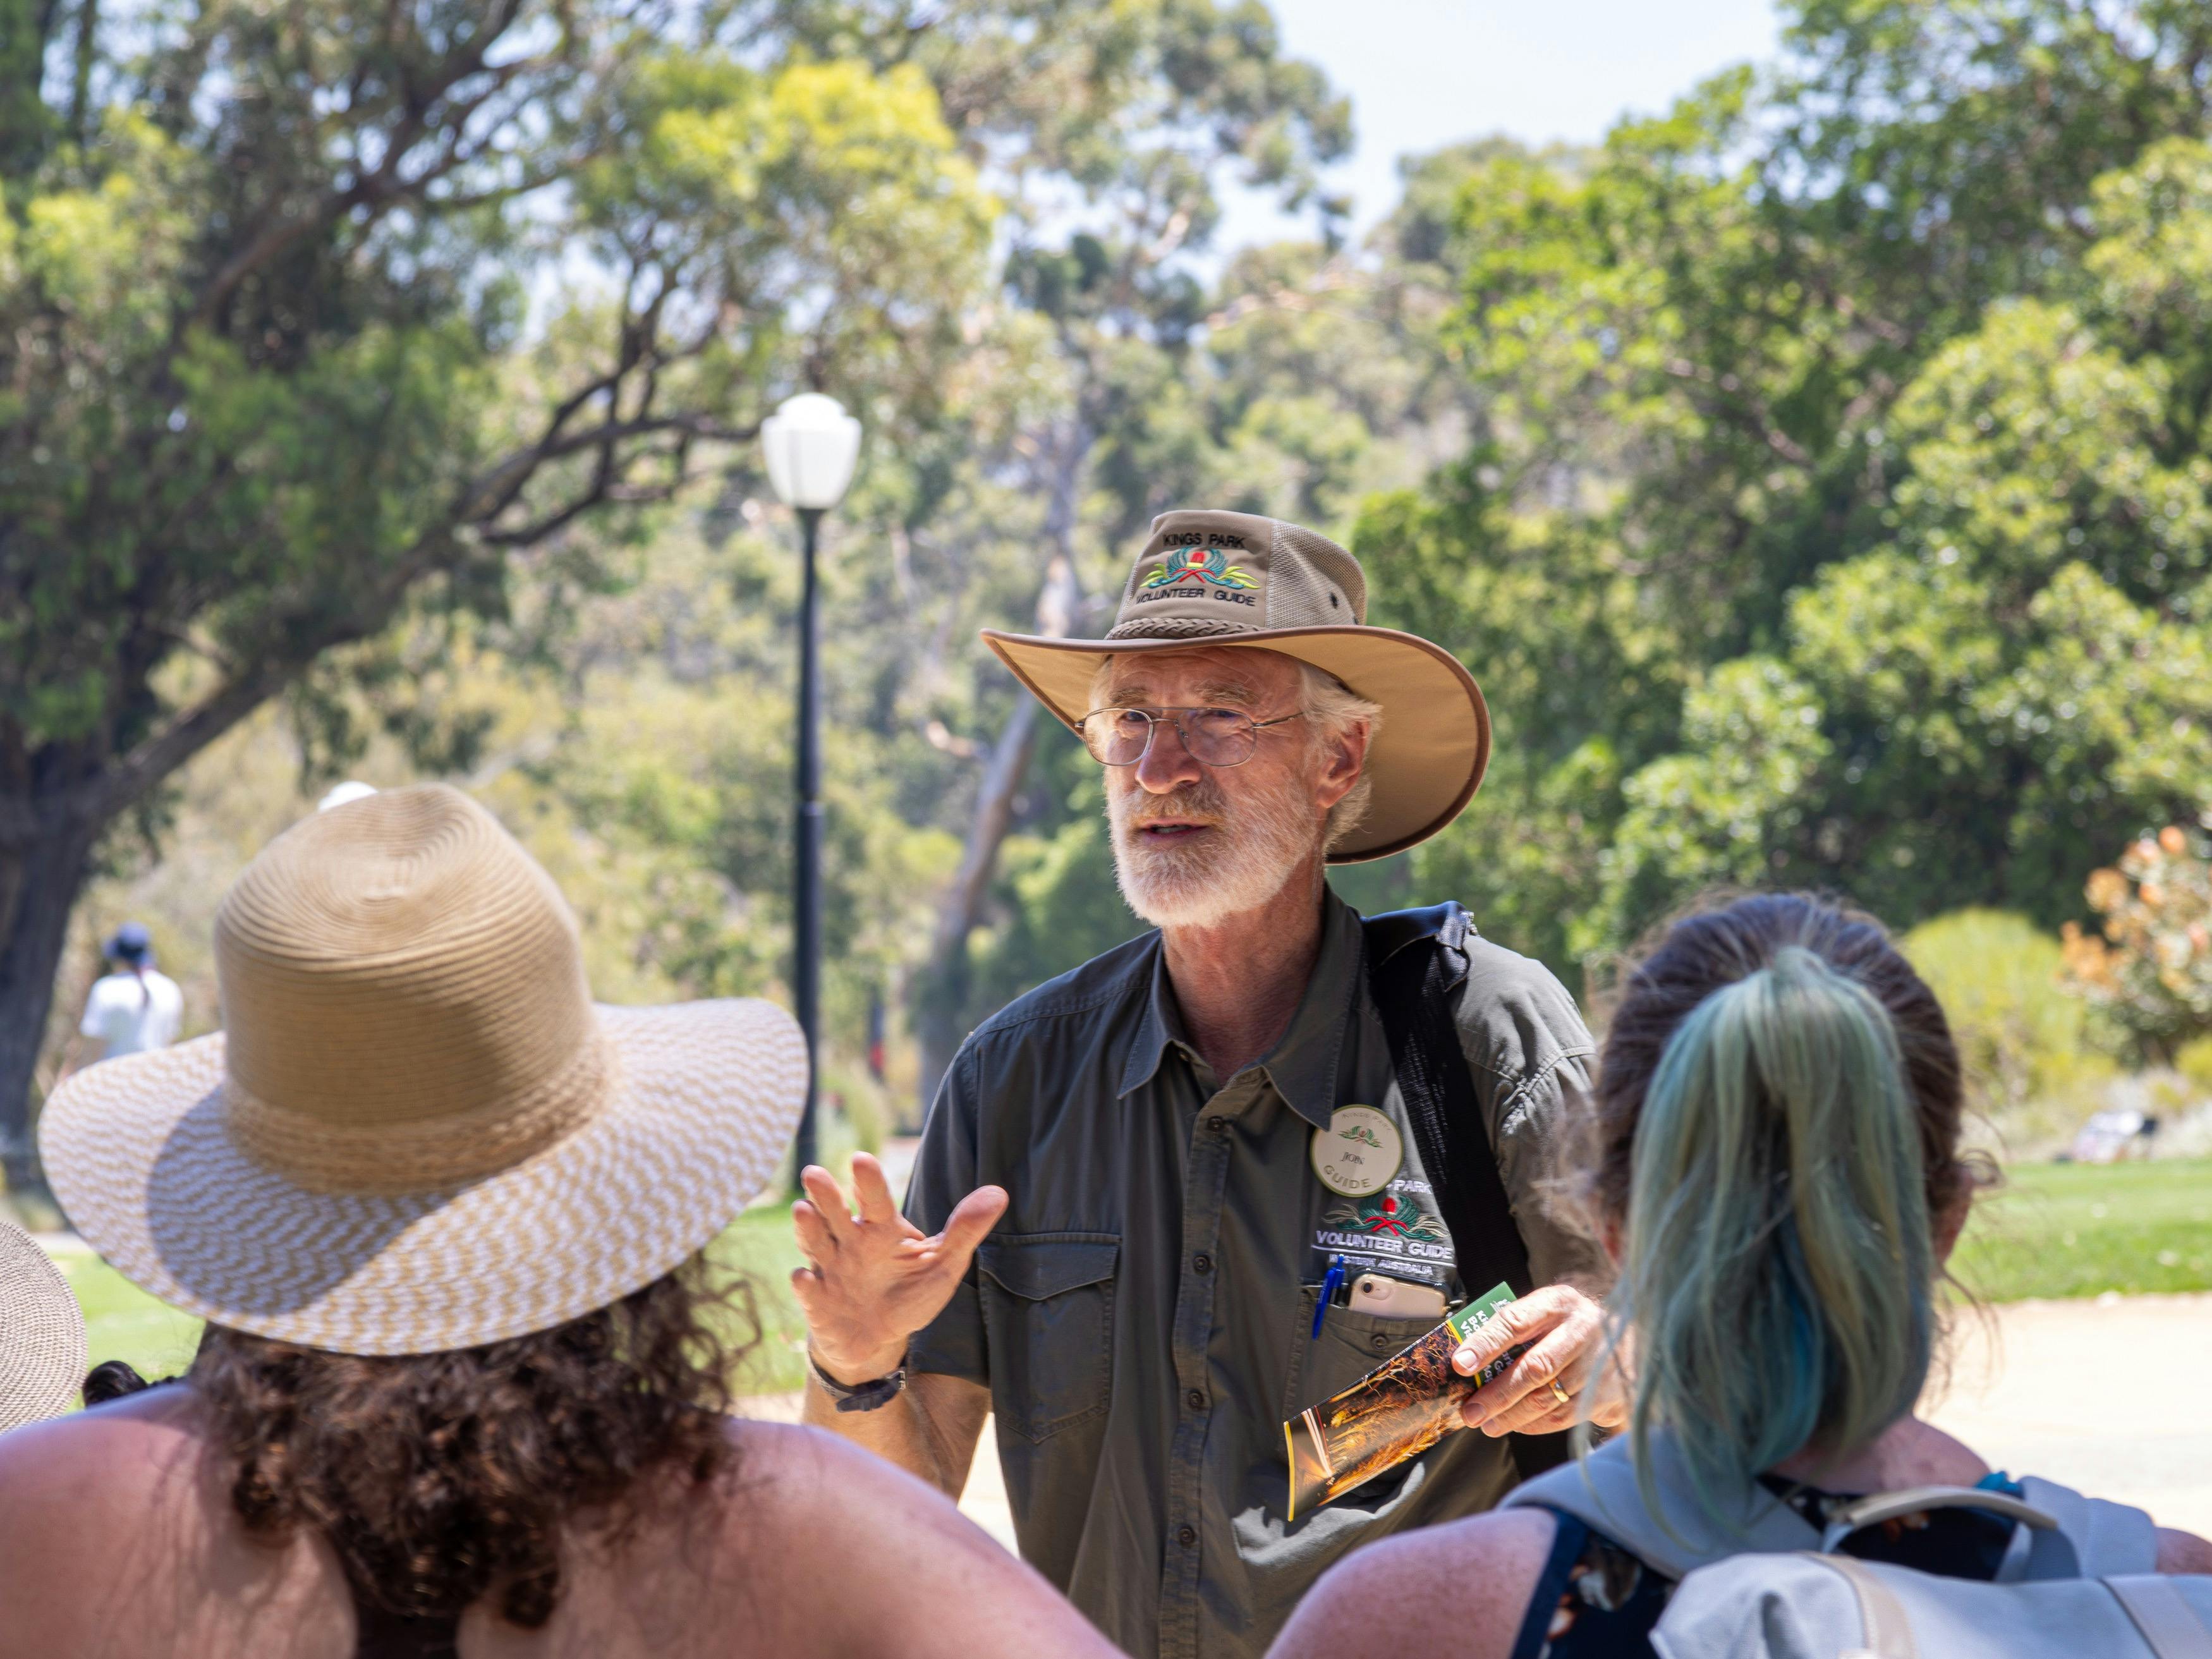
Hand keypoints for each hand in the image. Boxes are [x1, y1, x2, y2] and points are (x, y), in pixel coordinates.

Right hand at [790, 1152, 1007, 1384]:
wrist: (876, 1339)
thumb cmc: (910, 1293)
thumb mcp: (942, 1264)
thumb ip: (964, 1230)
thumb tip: (999, 1194)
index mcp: (881, 1228)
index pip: (874, 1199)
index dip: (867, 1180)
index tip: (861, 1161)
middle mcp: (850, 1241)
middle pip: (834, 1212)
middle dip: (824, 1194)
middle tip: (814, 1173)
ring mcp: (829, 1269)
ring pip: (814, 1241)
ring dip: (807, 1227)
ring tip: (802, 1210)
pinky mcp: (816, 1300)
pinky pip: (808, 1289)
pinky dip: (805, 1283)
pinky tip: (804, 1276)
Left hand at [1449, 1284, 1627, 1437]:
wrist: (1631, 1341)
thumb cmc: (1569, 1326)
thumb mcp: (1546, 1311)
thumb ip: (1513, 1329)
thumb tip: (1467, 1360)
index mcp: (1558, 1302)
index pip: (1516, 1321)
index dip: (1486, 1343)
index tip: (1461, 1363)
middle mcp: (1582, 1330)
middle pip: (1535, 1367)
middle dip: (1497, 1394)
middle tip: (1470, 1411)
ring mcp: (1599, 1365)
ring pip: (1548, 1398)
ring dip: (1512, 1416)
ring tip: (1486, 1423)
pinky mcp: (1608, 1395)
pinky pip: (1563, 1416)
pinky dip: (1535, 1424)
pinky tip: (1516, 1424)